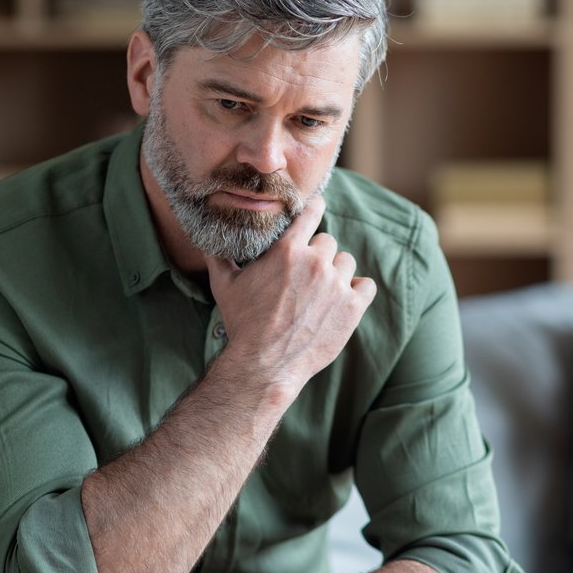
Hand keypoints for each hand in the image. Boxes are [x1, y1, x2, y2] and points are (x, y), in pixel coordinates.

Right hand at [206, 195, 376, 394]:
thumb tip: (206, 239)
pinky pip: (366, 285)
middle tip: (306, 275)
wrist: (265, 363)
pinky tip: (343, 300)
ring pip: (346, 262)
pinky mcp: (352, 307)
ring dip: (336, 273)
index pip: (312, 212)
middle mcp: (315, 262)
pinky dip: (357, 291)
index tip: (317, 209)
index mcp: (287, 250)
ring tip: (322, 291)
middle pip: (328, 242)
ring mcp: (336, 284)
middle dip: (318, 255)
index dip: (315, 209)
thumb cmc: (243, 324)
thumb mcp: (224, 286)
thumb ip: (218, 257)